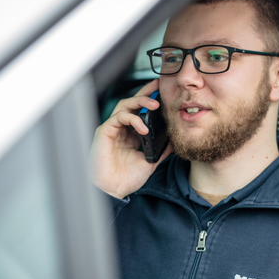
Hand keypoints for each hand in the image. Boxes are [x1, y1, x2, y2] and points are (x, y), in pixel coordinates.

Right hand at [90, 79, 172, 198]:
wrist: (114, 190)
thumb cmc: (126, 178)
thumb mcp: (151, 161)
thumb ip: (161, 150)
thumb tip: (174, 140)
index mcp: (130, 133)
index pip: (140, 111)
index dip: (149, 99)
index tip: (162, 91)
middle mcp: (121, 128)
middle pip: (132, 103)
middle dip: (145, 93)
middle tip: (158, 88)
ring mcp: (112, 129)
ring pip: (124, 106)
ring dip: (140, 102)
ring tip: (155, 106)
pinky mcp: (105, 132)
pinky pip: (118, 117)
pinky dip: (132, 119)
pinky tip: (143, 128)